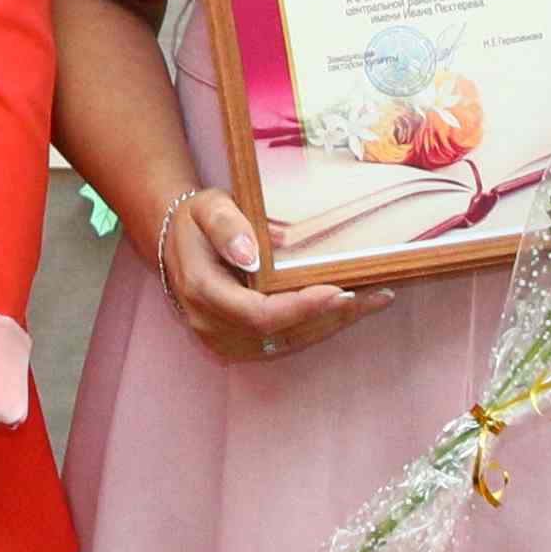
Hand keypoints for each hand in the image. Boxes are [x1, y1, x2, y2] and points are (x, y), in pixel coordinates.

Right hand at [146, 190, 375, 366]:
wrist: (175, 243)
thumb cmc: (195, 221)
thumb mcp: (205, 206)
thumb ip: (226, 226)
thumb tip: (251, 255)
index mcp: (202, 291)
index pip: (259, 313)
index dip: (301, 307)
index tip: (337, 289)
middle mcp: (211, 324)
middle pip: (281, 334)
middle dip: (331, 316)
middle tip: (375, 295)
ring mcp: (223, 339)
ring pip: (287, 343)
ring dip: (332, 324)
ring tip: (374, 301)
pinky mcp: (238, 344)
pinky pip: (283, 343)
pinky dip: (318, 327)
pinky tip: (348, 310)